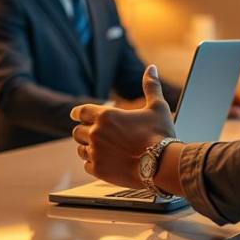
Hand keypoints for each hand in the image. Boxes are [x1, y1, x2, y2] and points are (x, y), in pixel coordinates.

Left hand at [70, 65, 174, 188]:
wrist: (162, 164)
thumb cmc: (160, 134)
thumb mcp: (157, 107)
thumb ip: (150, 86)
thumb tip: (151, 68)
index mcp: (106, 115)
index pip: (80, 111)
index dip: (79, 113)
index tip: (79, 115)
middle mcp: (96, 133)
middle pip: (77, 131)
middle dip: (85, 131)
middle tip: (97, 133)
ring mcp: (96, 153)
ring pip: (81, 149)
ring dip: (88, 147)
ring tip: (103, 148)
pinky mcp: (99, 170)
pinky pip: (87, 165)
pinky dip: (94, 163)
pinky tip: (106, 161)